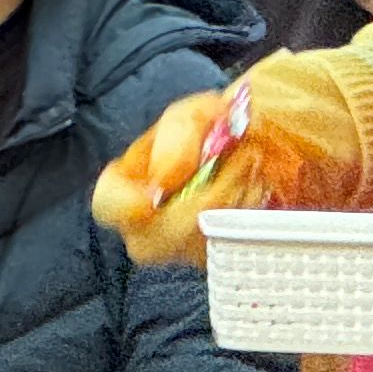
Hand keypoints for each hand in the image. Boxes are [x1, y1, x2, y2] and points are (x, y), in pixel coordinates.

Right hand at [92, 37, 372, 259]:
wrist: (264, 146)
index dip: (124, 206)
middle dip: (204, 201)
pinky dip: (251, 218)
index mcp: (129, 183)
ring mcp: (182, 246)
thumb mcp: (197, 115)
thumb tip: (167, 180)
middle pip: (156, 241)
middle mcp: (149, 224)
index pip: (107, 205)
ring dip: (234, 204)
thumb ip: (178, 138)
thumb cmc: (218, 126)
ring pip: (198, 247)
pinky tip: (261, 190)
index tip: (157, 195)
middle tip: (244, 161)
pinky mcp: (217, 256)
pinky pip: (231, 250)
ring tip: (255, 168)